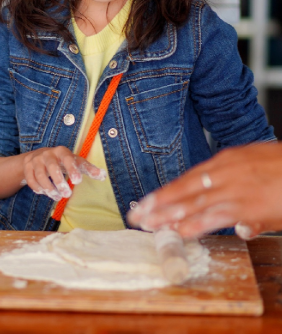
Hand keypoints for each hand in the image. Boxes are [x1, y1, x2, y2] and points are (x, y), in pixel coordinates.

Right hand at [22, 146, 105, 200]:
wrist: (37, 156)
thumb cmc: (62, 161)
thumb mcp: (75, 162)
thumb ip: (88, 169)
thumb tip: (104, 176)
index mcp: (61, 151)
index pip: (68, 159)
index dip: (73, 169)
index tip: (78, 181)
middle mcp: (47, 154)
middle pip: (52, 167)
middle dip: (59, 182)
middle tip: (67, 194)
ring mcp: (35, 161)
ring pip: (40, 176)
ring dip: (49, 189)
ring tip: (58, 197)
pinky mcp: (27, 168)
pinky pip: (31, 181)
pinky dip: (38, 189)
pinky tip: (45, 193)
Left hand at [127, 142, 281, 238]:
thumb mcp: (256, 168)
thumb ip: (240, 189)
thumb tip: (238, 223)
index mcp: (224, 161)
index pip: (187, 179)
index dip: (166, 192)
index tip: (147, 202)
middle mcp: (222, 173)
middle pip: (182, 189)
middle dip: (157, 203)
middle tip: (136, 214)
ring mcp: (231, 189)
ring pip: (192, 204)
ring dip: (168, 215)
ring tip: (148, 225)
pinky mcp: (244, 205)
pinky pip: (213, 216)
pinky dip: (194, 224)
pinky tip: (178, 231)